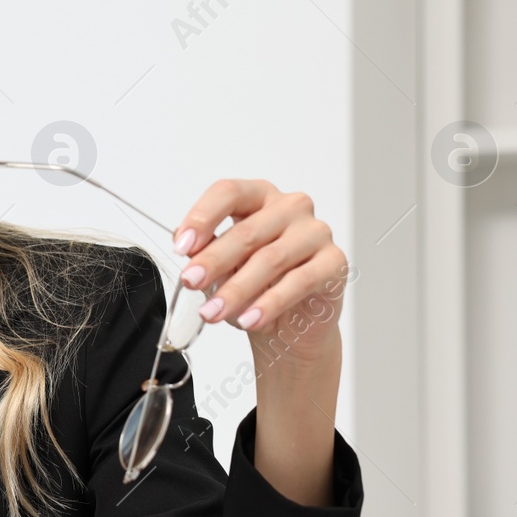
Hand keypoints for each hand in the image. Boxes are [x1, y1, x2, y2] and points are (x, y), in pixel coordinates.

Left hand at [171, 179, 347, 369]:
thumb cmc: (255, 286)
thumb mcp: (222, 267)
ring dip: (236, 290)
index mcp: (258, 197)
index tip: (182, 246)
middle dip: (213, 260)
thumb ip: (207, 252)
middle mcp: (290, 207)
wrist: (289, 324)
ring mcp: (315, 232)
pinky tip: (250, 319)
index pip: (228, 193)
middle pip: (246, 231)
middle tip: (190, 282)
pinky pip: (299, 281)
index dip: (202, 217)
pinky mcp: (334, 261)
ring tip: (213, 312)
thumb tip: (189, 250)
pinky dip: (270, 304)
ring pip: (270, 259)